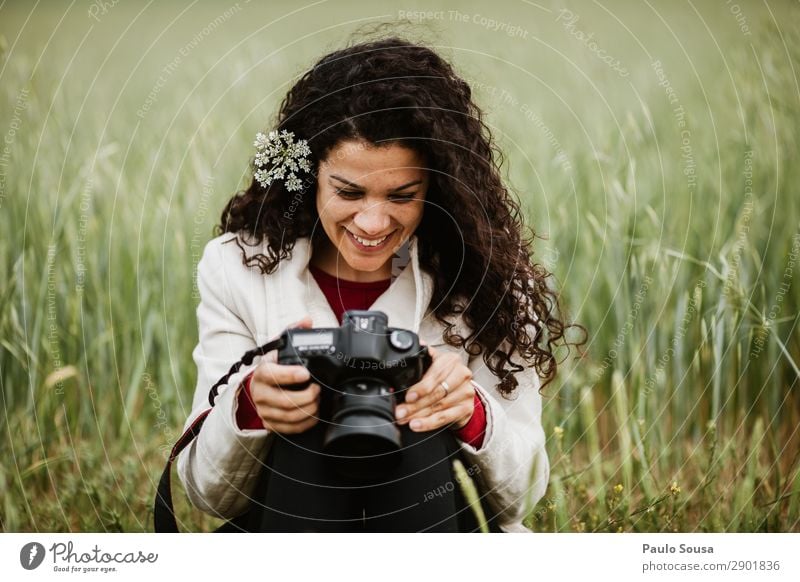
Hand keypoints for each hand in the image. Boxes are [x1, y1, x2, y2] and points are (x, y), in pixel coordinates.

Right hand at [248, 316, 320, 433]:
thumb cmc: (274, 366)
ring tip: (318, 400)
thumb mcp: (280, 346)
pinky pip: (290, 429)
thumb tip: (307, 321)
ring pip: (289, 417)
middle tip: (318, 389)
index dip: (290, 375)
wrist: (259, 387)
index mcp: (262, 372)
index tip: (306, 374)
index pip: (272, 375)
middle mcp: (260, 393)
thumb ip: (293, 331)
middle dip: (307, 397)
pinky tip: (314, 413)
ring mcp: (264, 410)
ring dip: (309, 409)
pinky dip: (306, 423)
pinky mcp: (270, 424)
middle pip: (285, 401)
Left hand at [394, 344, 474, 431]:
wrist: (460, 393)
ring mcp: (466, 392)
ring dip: (419, 415)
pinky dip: (429, 423)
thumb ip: (422, 358)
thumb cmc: (441, 376)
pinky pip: (445, 418)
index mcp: (451, 360)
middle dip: (415, 404)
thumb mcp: (432, 364)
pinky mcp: (466, 408)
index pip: (437, 374)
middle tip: (400, 412)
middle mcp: (462, 374)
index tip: (408, 396)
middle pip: (437, 392)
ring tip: (404, 419)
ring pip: (439, 406)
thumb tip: (415, 345)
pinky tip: (417, 425)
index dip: (421, 387)